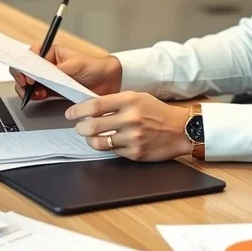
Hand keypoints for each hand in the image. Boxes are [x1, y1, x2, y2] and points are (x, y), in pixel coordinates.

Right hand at [10, 43, 121, 100]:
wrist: (108, 81)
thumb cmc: (94, 67)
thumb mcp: (75, 65)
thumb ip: (57, 70)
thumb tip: (42, 74)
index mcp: (51, 53)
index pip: (30, 55)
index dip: (25, 65)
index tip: (28, 76)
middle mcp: (48, 65)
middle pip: (26, 69)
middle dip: (22, 78)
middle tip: (26, 87)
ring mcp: (49, 78)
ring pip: (28, 82)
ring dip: (27, 89)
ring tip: (33, 93)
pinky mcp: (52, 90)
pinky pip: (37, 93)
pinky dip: (34, 96)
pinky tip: (39, 96)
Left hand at [66, 92, 192, 161]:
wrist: (181, 129)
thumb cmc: (158, 111)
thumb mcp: (138, 97)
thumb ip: (116, 101)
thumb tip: (90, 107)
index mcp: (130, 100)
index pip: (95, 105)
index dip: (78, 110)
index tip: (70, 113)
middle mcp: (130, 118)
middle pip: (92, 125)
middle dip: (80, 128)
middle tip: (79, 127)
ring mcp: (133, 137)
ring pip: (99, 142)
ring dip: (90, 140)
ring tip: (90, 136)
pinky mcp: (135, 153)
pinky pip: (112, 151)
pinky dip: (106, 147)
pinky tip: (107, 142)